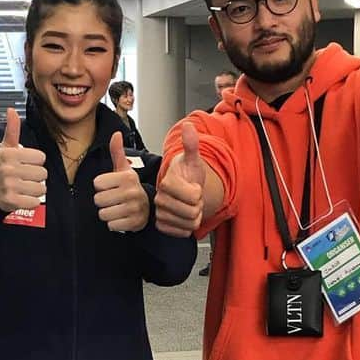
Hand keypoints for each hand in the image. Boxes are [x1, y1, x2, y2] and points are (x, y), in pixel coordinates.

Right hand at [0, 107, 46, 212]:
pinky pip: (35, 202)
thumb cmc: (4, 167)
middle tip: (25, 177)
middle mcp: (8, 169)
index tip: (25, 164)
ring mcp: (9, 186)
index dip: (35, 161)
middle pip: (43, 174)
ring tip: (24, 187)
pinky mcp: (12, 201)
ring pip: (41, 189)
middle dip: (37, 177)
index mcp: (9, 154)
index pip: (41, 157)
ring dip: (35, 190)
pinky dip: (31, 201)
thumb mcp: (7, 148)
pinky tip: (22, 197)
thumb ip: (13, 130)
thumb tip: (11, 110)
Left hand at [93, 132, 149, 231]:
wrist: (148, 207)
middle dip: (103, 201)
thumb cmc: (130, 187)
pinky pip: (111, 225)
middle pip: (98, 200)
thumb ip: (117, 152)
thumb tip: (116, 134)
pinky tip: (121, 217)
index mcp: (127, 177)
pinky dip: (114, 223)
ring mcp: (133, 208)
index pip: (97, 184)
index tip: (110, 186)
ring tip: (116, 208)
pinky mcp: (134, 223)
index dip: (101, 186)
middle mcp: (131, 192)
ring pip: (103, 214)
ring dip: (107, 213)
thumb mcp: (124, 169)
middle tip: (113, 199)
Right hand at [155, 121, 205, 236]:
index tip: (193, 186)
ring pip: (188, 224)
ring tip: (188, 206)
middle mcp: (159, 199)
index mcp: (167, 182)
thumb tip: (188, 126)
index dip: (199, 192)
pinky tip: (183, 217)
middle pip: (192, 212)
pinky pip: (182, 232)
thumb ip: (191, 144)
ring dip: (194, 217)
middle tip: (192, 198)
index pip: (194, 196)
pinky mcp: (161, 226)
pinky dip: (187, 227)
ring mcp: (160, 213)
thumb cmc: (187, 174)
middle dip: (198, 206)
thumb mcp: (192, 159)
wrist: (181, 188)